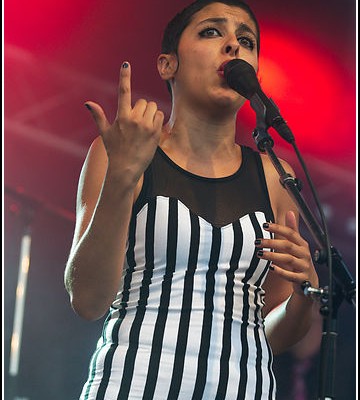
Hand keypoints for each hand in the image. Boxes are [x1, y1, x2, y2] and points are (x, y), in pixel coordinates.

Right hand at [84, 61, 163, 181]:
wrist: (126, 169)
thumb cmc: (114, 150)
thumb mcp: (105, 133)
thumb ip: (99, 116)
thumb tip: (87, 103)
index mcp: (122, 117)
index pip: (124, 92)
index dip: (125, 76)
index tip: (126, 63)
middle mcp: (135, 120)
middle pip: (143, 101)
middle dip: (141, 109)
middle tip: (136, 122)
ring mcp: (147, 126)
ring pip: (153, 107)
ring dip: (150, 113)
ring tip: (143, 126)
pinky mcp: (156, 133)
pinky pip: (160, 116)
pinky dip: (157, 120)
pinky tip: (150, 130)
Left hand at [255, 211, 318, 295]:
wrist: (310, 281)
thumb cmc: (300, 260)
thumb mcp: (298, 244)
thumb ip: (292, 229)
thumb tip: (290, 212)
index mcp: (302, 244)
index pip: (290, 233)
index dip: (278, 228)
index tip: (265, 225)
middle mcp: (304, 254)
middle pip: (287, 245)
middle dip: (271, 242)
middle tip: (257, 242)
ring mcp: (304, 266)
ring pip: (288, 259)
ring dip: (272, 256)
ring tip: (260, 254)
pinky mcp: (302, 278)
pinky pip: (290, 275)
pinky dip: (280, 271)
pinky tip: (270, 267)